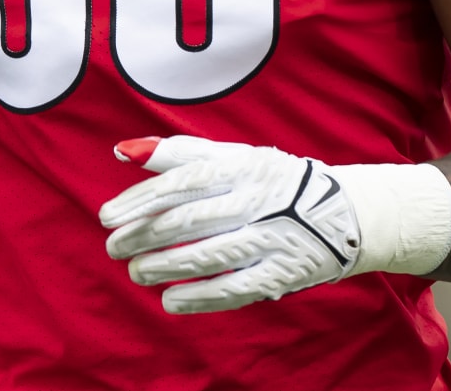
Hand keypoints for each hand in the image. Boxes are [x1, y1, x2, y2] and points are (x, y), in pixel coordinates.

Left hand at [99, 135, 360, 313]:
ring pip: (208, 256)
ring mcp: (273, 238)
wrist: (344, 213)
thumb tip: (124, 151)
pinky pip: (235, 289)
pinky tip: (169, 299)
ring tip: (136, 272)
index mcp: (243, 165)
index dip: (140, 200)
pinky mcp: (282, 274)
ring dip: (164, 267)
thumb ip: (179, 153)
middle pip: (190, 219)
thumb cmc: (272, 181)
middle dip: (144, 236)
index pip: (183, 181)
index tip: (107, 216)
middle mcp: (258, 199)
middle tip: (114, 248)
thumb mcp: (234, 157)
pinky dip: (199, 297)